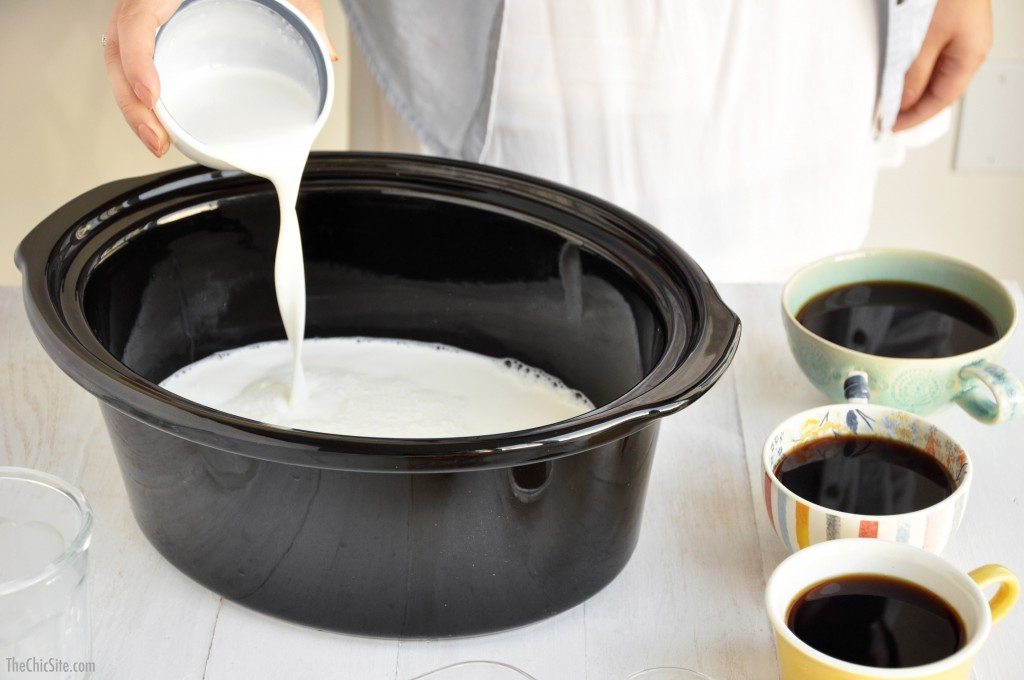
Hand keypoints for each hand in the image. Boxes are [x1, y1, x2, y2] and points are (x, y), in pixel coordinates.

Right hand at [104, 0, 338, 157]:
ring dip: (133, 105)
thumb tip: (328, 55)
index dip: (137, 59)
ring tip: (156, 142)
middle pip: (117, 48)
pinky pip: (134, 60)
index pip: (135, 19)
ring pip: (120, 59)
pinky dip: (140, 93)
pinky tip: (156, 123)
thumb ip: (304, 9)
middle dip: (131, 102)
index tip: (153, 95)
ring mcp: (147, 14)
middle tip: (156, 140)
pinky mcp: (155, 30)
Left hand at [894, 0, 991, 130]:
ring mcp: (963, 35)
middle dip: (915, 106)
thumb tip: (903, 103)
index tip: (890, 127)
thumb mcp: (922, 39)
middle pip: (941, 89)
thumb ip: (913, 74)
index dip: (915, 117)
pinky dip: (917, 68)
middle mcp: (971, 47)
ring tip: (891, 99)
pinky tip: (901, 72)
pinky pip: (934, 56)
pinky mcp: (951, 23)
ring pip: (937, 73)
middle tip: (888, 118)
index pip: (941, 100)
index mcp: (971, 55)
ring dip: (914, 88)